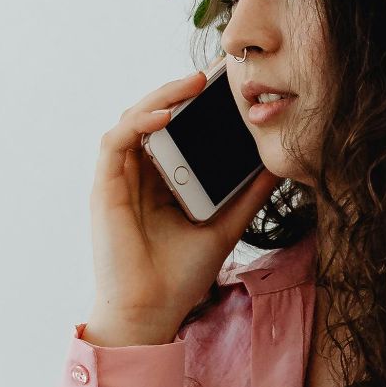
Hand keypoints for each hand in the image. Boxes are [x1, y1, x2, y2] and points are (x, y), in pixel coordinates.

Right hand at [89, 67, 280, 329]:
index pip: (178, 127)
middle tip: (217, 75)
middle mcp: (140, 173)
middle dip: (183, 90)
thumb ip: (250, 193)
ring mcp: (120, 179)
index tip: (229, 84)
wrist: (153, 311)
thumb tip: (280, 162)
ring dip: (162, 96)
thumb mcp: (228, 225)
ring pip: (134, 119)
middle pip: (156, 115)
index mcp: (164, 178)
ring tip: (196, 84)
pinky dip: (139, 122)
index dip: (197, 103)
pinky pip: (115, 141)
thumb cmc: (183, 274)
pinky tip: (167, 115)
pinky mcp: (104, 188)